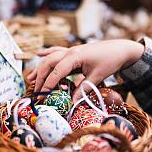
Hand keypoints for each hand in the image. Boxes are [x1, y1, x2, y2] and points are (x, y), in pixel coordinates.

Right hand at [27, 40, 143, 101]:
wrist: (121, 49)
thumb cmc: (110, 61)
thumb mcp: (97, 76)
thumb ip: (83, 89)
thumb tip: (72, 103)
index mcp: (74, 56)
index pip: (56, 72)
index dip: (48, 85)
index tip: (41, 96)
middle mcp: (69, 52)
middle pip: (48, 64)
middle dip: (40, 78)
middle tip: (35, 91)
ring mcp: (70, 50)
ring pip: (50, 58)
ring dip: (40, 68)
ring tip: (30, 79)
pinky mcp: (73, 51)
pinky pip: (56, 51)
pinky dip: (47, 53)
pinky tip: (38, 54)